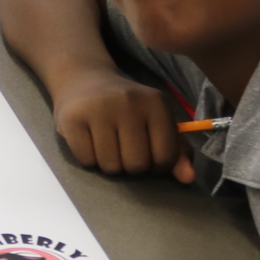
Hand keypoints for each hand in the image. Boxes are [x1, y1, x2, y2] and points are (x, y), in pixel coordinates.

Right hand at [51, 68, 194, 182]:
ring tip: (106, 143)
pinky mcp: (72, 118)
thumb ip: (176, 150)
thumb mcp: (156, 121)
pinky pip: (86, 160)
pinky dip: (88, 158)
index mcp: (156, 103)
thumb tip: (187, 178)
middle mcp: (128, 102)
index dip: (157, 165)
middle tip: (123, 148)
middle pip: (136, 165)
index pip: (165, 157)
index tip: (148, 153)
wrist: (83, 81)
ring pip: (111, 167)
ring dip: (109, 164)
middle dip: (130, 166)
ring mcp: (98, 109)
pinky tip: (89, 139)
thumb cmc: (126, 108)